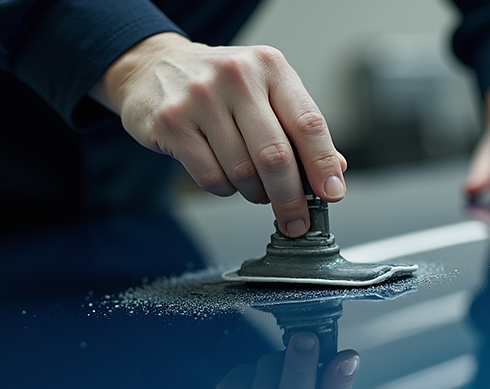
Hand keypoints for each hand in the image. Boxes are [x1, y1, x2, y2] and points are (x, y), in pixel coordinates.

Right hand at [90, 32, 346, 236]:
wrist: (155, 66)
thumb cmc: (223, 86)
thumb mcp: (267, 92)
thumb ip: (300, 128)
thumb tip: (335, 172)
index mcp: (270, 67)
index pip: (308, 123)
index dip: (323, 165)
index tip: (332, 194)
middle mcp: (237, 76)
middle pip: (275, 156)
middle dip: (290, 198)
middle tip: (296, 220)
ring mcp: (200, 98)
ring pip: (243, 172)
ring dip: (256, 193)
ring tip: (255, 186)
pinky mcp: (171, 122)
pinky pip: (212, 179)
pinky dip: (226, 189)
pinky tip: (226, 175)